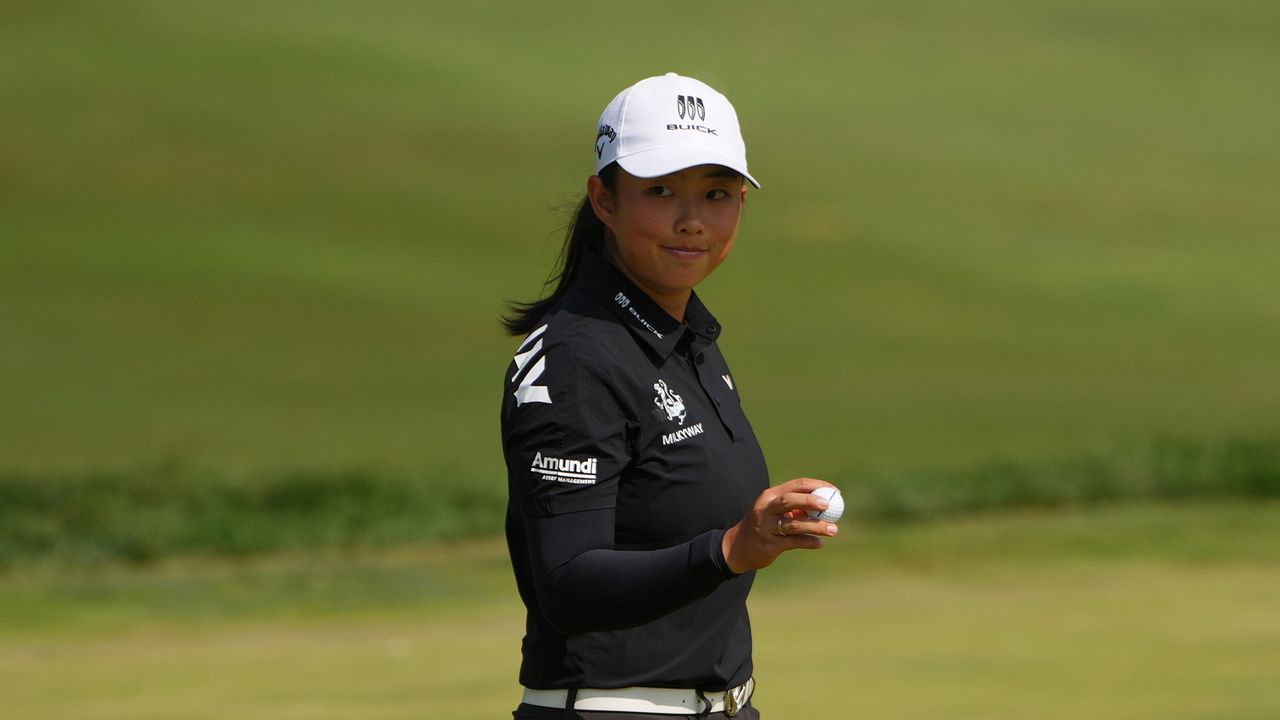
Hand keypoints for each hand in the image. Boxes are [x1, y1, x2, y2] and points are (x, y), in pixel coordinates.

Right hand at [721, 477, 838, 573]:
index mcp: (769, 496)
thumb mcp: (774, 511)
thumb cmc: (764, 525)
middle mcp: (765, 509)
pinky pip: (793, 542)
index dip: (817, 486)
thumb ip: (796, 506)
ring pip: (794, 524)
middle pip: (789, 500)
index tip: (835, 492)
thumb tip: (826, 504)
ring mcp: (766, 527)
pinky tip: (819, 543)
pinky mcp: (769, 545)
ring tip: (833, 530)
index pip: (796, 485)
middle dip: (810, 501)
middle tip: (830, 505)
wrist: (738, 547)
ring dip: (816, 527)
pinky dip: (808, 542)